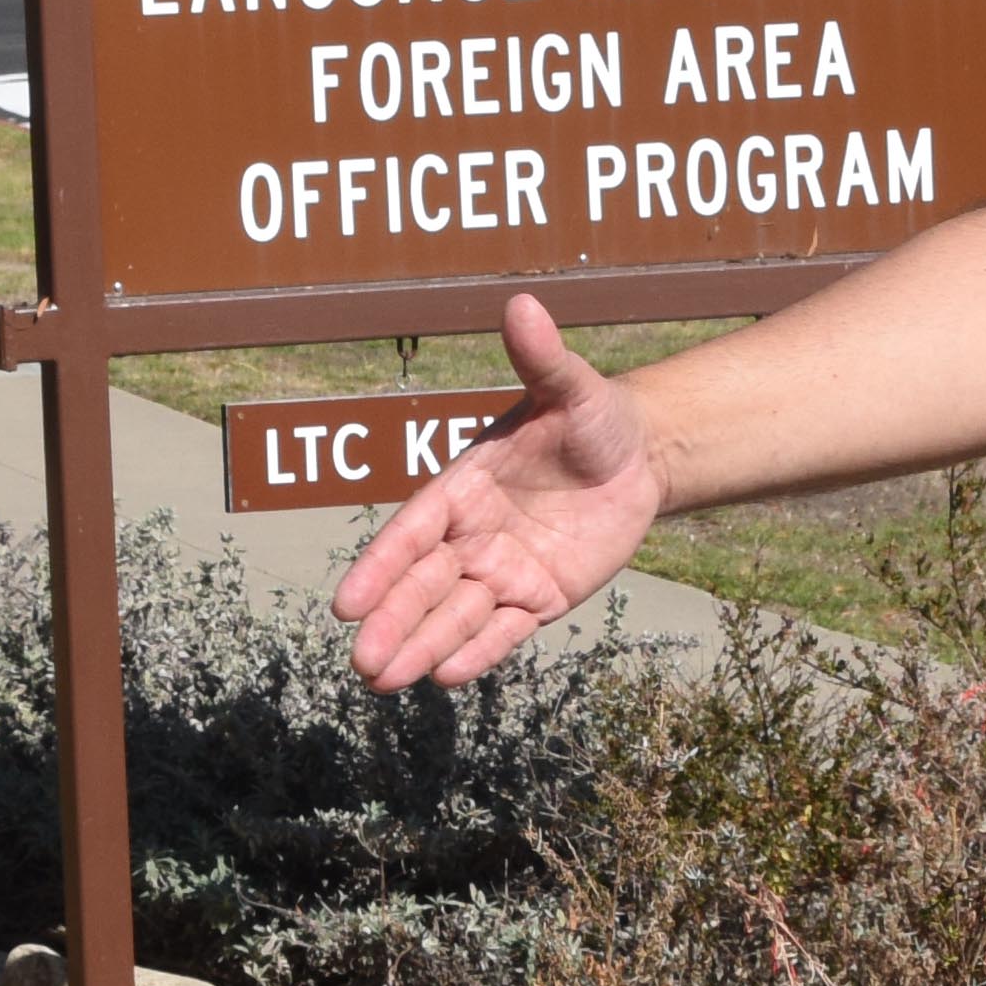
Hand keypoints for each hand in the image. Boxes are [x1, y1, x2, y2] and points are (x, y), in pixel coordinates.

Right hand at [332, 296, 662, 686]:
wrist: (639, 458)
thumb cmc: (593, 417)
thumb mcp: (571, 388)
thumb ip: (542, 357)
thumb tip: (523, 303)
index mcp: (463, 487)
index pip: (412, 531)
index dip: (379, 566)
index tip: (346, 603)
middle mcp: (472, 535)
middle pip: (422, 585)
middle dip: (392, 621)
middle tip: (362, 661)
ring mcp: (502, 570)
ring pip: (454, 615)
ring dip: (421, 645)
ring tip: (387, 682)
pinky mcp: (537, 599)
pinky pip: (502, 631)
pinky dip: (477, 652)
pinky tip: (447, 676)